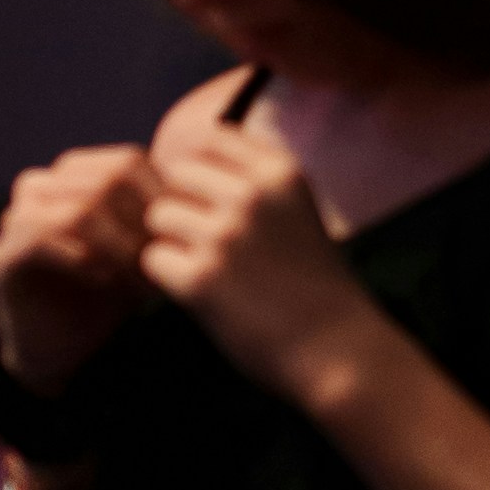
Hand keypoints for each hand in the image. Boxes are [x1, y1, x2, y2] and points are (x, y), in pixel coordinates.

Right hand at [0, 147, 158, 392]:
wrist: (66, 354)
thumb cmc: (111, 300)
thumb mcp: (143, 252)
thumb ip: (159, 218)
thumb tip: (202, 194)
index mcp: (76, 178)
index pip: (124, 162)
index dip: (158, 200)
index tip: (180, 243)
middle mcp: (42, 190)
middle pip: (100, 180)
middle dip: (138, 225)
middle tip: (160, 264)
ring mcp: (17, 220)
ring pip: (73, 208)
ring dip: (114, 245)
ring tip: (135, 278)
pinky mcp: (1, 256)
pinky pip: (38, 236)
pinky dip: (79, 257)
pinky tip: (102, 281)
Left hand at [142, 127, 382, 405]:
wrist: (336, 349)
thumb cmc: (313, 287)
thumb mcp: (297, 213)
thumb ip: (254, 184)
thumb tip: (185, 166)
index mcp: (281, 172)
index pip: (211, 140)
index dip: (200, 172)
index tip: (210, 204)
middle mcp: (253, 195)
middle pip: (177, 175)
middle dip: (182, 206)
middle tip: (202, 244)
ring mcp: (226, 235)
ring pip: (159, 215)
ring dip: (170, 242)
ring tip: (202, 269)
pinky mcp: (201, 278)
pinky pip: (152, 259)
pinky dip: (166, 277)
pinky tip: (196, 294)